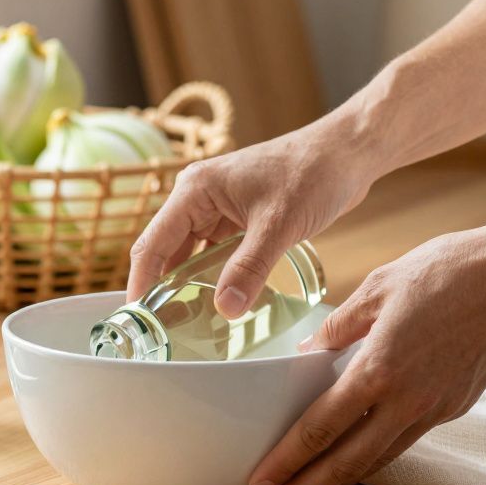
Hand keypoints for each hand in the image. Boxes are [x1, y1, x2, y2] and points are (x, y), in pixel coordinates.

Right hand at [127, 117, 380, 315]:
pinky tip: (220, 302)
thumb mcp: (278, 224)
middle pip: (167, 250)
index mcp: (195, 190)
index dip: (141, 281)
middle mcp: (199, 197)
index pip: (152, 242)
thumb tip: (224, 309)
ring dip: (189, 284)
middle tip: (163, 331)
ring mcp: (219, 208)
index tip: (138, 318)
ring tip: (187, 324)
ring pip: (192, 254)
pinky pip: (216, 253)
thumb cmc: (312, 173)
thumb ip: (250, 268)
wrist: (347, 154)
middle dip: (163, 288)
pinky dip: (214, 276)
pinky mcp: (239, 219)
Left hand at [247, 226, 485, 484]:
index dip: (287, 460)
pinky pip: (406, 438)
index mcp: (380, 370)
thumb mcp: (378, 286)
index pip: (320, 429)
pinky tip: (356, 450)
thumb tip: (308, 352)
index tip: (261, 480)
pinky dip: (375, 453)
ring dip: (340, 480)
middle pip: (348, 464)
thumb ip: (338, 326)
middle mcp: (408, 401)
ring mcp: (437, 409)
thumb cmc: (450, 270)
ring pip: (380, 459)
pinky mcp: (457, 406)